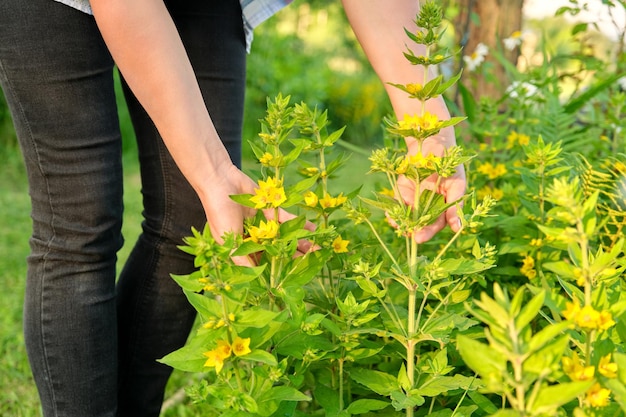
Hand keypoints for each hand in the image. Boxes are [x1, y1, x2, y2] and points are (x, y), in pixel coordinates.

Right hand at [200, 164, 314, 265]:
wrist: (220, 182)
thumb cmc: (219, 213)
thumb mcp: (229, 241)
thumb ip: (242, 259)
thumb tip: (254, 278)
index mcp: (241, 247)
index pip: (261, 261)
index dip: (275, 269)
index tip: (291, 276)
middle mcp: (253, 236)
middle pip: (276, 249)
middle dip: (291, 256)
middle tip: (309, 264)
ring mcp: (263, 222)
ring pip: (284, 235)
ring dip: (299, 242)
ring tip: (316, 250)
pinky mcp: (270, 208)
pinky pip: (287, 218)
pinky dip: (299, 224)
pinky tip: (312, 230)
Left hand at [396, 130, 466, 242]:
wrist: (432, 144)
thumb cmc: (449, 162)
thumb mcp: (456, 183)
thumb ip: (456, 204)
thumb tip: (459, 228)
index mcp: (443, 206)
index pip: (436, 224)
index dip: (428, 231)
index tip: (420, 238)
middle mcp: (428, 206)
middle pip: (420, 223)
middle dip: (414, 230)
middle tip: (408, 236)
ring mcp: (415, 200)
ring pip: (407, 217)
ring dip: (401, 223)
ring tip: (397, 226)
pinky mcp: (402, 192)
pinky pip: (397, 205)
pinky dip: (392, 211)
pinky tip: (390, 216)